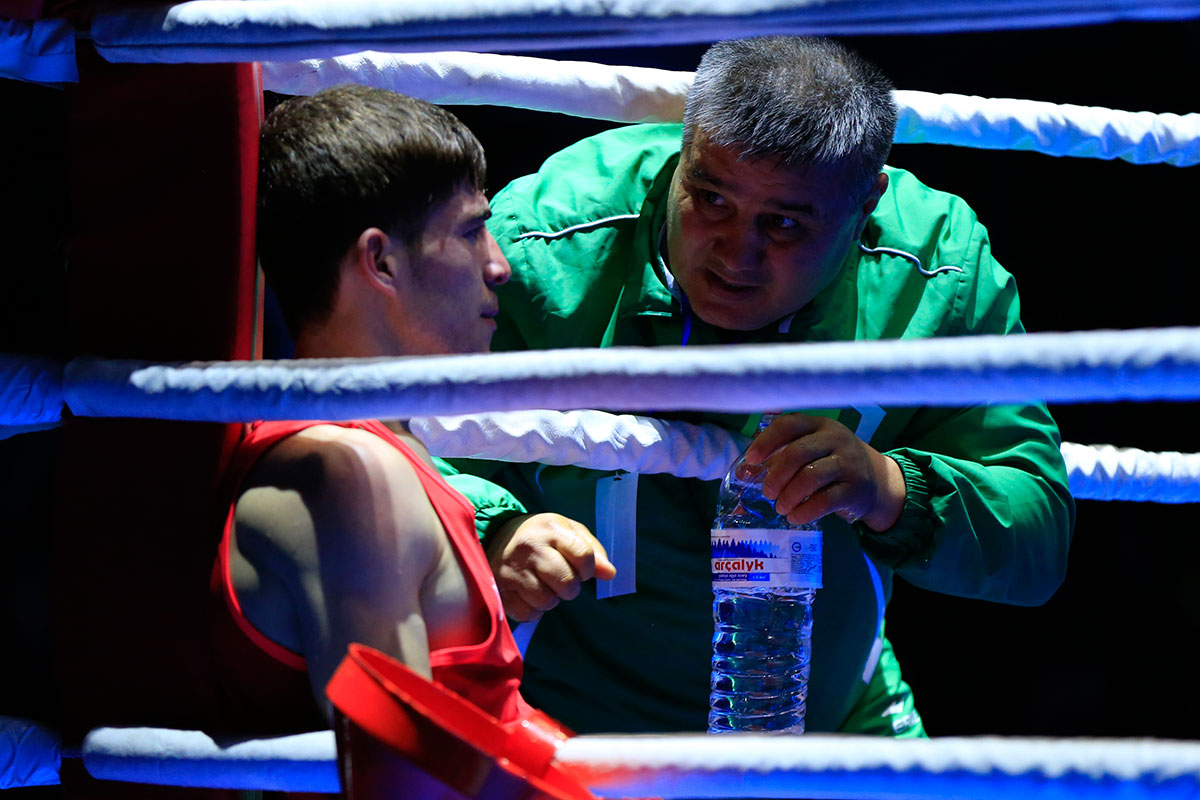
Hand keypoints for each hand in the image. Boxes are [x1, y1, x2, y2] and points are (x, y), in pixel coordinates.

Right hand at [486, 513, 616, 621]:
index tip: (583, 569)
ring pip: (547, 601)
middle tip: (562, 579)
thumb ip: (592, 550)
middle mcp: (530, 548)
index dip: (589, 569)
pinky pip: (528, 613)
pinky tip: (530, 594)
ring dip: (551, 598)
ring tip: (544, 585)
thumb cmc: (542, 536)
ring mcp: (512, 570)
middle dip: (571, 586)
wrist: (499, 536)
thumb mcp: (568, 532)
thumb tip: (610, 574)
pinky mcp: (501, 589)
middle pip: (567, 582)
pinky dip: (534, 610)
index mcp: (550, 529)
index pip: (584, 556)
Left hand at [744, 413, 905, 530]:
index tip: (751, 460)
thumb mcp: (812, 451)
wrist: (876, 481)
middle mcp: (835, 439)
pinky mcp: (856, 488)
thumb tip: (742, 473)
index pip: (788, 425)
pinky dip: (805, 511)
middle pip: (798, 453)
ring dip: (789, 495)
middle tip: (767, 493)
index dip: (766, 441)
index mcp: (818, 425)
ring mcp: (848, 462)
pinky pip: (826, 500)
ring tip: (780, 507)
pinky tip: (794, 517)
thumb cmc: (831, 463)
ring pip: (812, 476)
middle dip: (776, 476)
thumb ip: (781, 457)